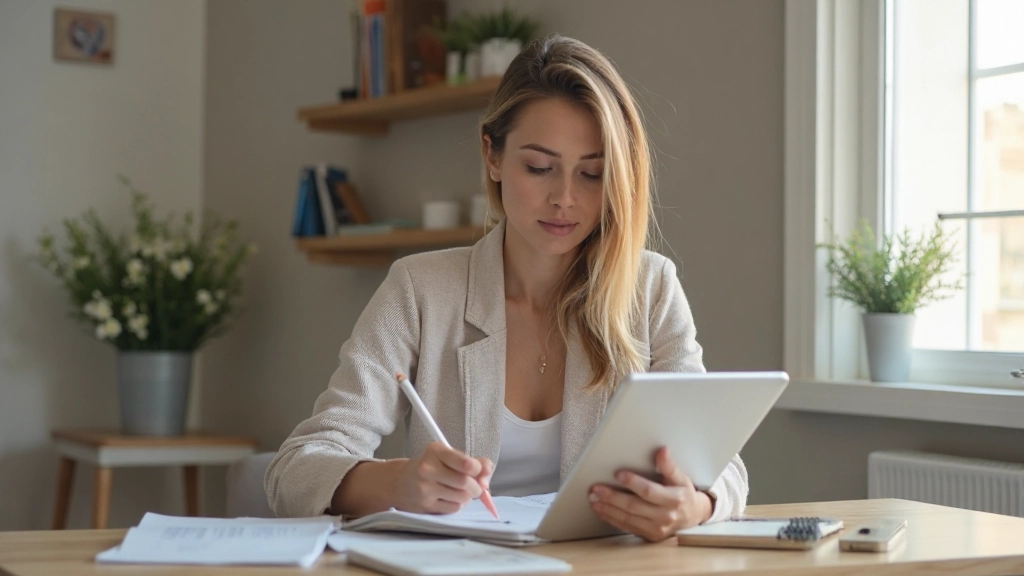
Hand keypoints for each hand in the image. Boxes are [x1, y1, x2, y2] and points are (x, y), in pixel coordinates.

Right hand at [395, 442, 493, 513]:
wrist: (399, 482)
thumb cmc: (430, 467)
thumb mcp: (447, 457)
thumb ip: (473, 462)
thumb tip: (487, 473)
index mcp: (435, 451)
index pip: (467, 463)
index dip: (478, 470)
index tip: (476, 471)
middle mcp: (427, 469)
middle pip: (466, 483)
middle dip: (476, 487)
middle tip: (474, 487)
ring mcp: (425, 489)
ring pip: (462, 498)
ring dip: (467, 497)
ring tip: (459, 492)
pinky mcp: (425, 506)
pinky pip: (453, 508)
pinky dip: (457, 505)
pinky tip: (449, 498)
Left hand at [589, 446, 712, 541]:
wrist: (692, 517)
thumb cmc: (683, 494)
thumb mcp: (681, 478)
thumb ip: (669, 466)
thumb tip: (662, 450)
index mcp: (673, 499)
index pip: (649, 491)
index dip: (633, 483)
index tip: (618, 474)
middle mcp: (665, 516)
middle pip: (634, 506)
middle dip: (613, 497)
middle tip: (596, 489)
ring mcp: (657, 529)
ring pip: (628, 518)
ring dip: (608, 509)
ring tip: (594, 499)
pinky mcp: (649, 536)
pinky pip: (627, 527)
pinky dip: (612, 519)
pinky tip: (602, 510)